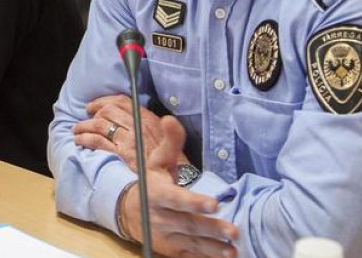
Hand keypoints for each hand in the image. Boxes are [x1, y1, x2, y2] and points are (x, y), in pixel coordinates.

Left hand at [74, 94, 187, 171]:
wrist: (177, 181)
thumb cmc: (170, 162)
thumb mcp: (164, 139)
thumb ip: (146, 127)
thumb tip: (127, 120)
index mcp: (149, 119)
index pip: (123, 101)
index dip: (106, 100)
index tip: (95, 105)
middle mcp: (138, 126)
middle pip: (109, 110)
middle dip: (94, 111)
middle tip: (87, 116)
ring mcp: (129, 140)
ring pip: (100, 124)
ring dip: (85, 125)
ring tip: (77, 130)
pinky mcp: (121, 154)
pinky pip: (98, 141)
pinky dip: (85, 138)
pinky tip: (80, 141)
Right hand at [119, 116, 237, 256]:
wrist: (128, 212)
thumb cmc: (151, 183)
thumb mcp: (157, 162)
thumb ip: (170, 142)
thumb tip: (170, 118)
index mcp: (157, 194)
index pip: (176, 199)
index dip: (193, 202)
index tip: (213, 204)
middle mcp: (159, 217)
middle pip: (188, 225)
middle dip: (210, 229)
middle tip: (233, 232)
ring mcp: (165, 236)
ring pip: (191, 243)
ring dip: (212, 248)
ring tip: (232, 250)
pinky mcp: (169, 250)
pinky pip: (189, 256)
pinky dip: (205, 257)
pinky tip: (224, 256)